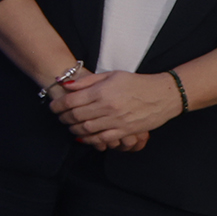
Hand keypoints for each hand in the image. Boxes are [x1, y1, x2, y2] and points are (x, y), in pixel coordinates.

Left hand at [50, 69, 181, 148]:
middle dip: (63, 118)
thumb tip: (66, 85)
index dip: (58, 105)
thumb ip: (87, 81)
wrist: (163, 94)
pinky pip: (103, 139)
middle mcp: (107, 107)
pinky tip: (84, 137)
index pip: (71, 101)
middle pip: (76, 116)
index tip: (53, 107)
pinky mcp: (125, 131)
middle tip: (59, 117)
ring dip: (74, 129)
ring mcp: (116, 121)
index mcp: (102, 92)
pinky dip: (90, 140)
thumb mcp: (111, 75)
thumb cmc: (137, 82)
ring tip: (70, 126)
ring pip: (86, 129)